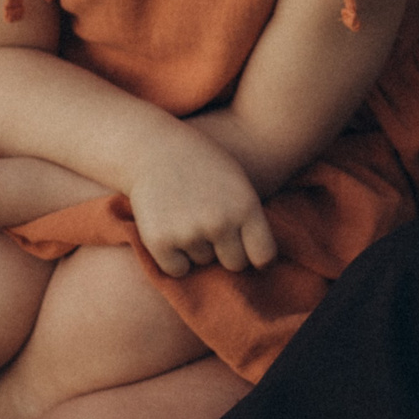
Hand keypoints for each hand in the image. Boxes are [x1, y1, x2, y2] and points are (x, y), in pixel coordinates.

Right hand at [126, 127, 278, 276]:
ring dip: (197, 249)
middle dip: (225, 252)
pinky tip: (170, 231)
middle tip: (210, 226)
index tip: (250, 251)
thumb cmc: (202, 166)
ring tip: (186, 217)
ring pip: (203, 263)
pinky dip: (174, 258)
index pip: (264, 256)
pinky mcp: (160, 241)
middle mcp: (220, 223)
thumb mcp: (237, 183)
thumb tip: (257, 265)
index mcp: (246, 207)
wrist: (154, 149)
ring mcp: (189, 233)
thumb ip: (248, 219)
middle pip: (234, 264)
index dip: (258, 258)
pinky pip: (177, 270)